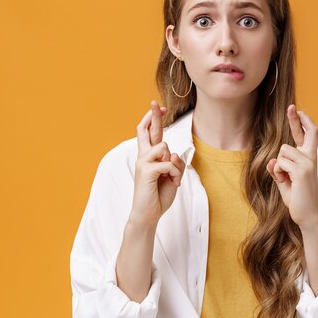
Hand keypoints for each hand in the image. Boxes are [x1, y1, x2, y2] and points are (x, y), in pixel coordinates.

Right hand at [130, 100, 185, 227]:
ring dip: (175, 165)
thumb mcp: (172, 176)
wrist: (148, 214)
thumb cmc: (159, 195)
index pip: (149, 133)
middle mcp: (143, 157)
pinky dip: (175, 174)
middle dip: (153, 116)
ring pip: (165, 148)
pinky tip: (172, 184)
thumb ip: (174, 163)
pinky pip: (168, 164)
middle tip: (155, 102)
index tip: (159, 108)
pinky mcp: (145, 171)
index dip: (153, 120)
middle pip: (147, 131)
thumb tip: (173, 154)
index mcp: (149, 157)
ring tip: (171, 179)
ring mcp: (142, 163)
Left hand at [266, 104, 317, 229]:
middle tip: (291, 107)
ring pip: (282, 152)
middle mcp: (310, 158)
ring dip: (279, 166)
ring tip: (286, 180)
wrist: (307, 215)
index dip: (302, 122)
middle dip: (296, 119)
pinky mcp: (302, 170)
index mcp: (308, 159)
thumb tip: (271, 161)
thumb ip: (278, 170)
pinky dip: (278, 173)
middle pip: (304, 133)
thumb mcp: (284, 181)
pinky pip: (280, 163)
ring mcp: (308, 163)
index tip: (297, 110)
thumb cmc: (297, 198)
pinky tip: (287, 183)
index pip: (308, 136)